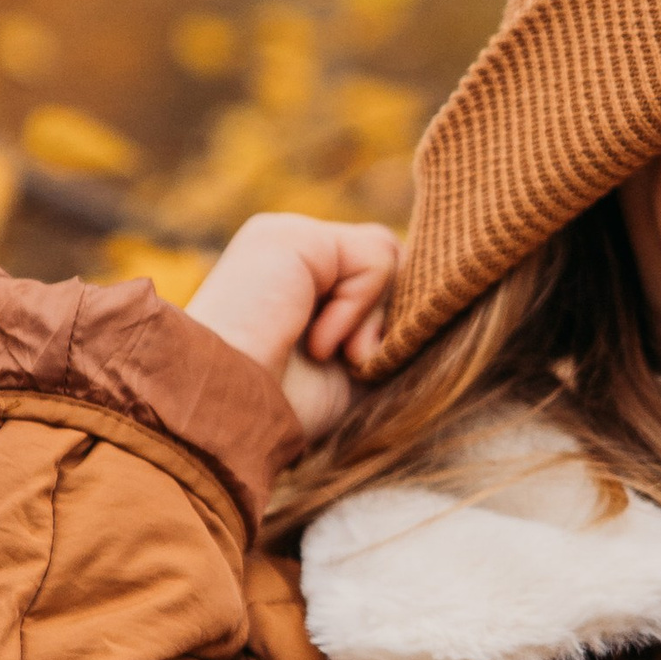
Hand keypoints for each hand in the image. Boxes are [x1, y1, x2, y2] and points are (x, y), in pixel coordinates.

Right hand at [185, 213, 400, 440]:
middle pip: (389, 265)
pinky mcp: (290, 237)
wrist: (226, 422)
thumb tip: (434, 312)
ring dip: (370, 318)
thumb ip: (387, 335)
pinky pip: (375, 258)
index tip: (355, 369)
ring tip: (326, 353)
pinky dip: (359, 309)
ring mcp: (286, 239)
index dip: (386, 326)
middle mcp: (289, 255)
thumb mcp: (352, 375)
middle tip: (344, 363)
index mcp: (294, 284)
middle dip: (384, 323)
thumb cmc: (282, 415)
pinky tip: (318, 341)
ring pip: (387, 257)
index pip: (375, 279)